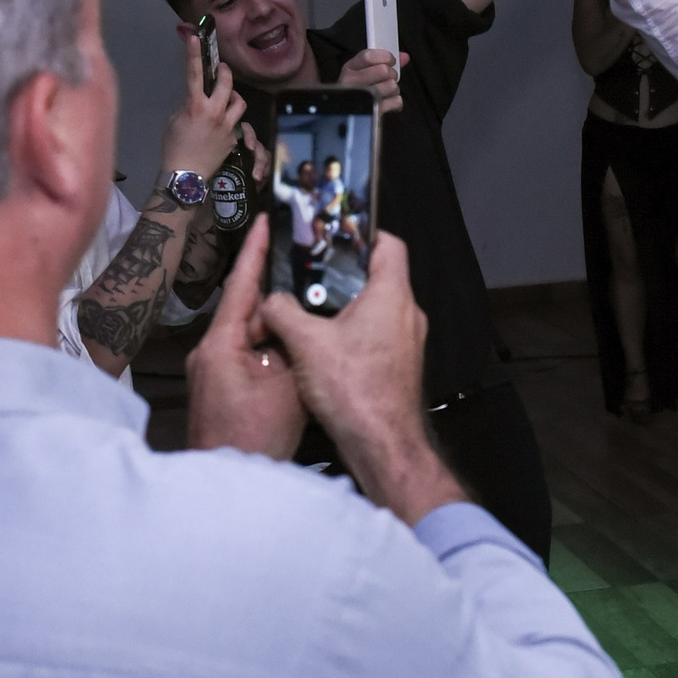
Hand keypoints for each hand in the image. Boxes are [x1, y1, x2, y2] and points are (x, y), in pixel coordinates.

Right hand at [160, 24, 247, 179]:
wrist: (187, 176)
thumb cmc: (174, 147)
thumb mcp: (174, 120)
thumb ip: (188, 105)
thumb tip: (197, 98)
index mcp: (195, 106)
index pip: (195, 73)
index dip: (194, 53)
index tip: (195, 37)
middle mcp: (215, 112)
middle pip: (228, 83)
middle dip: (225, 72)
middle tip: (221, 70)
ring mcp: (228, 126)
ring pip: (240, 102)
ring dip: (234, 96)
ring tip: (226, 97)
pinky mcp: (234, 139)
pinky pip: (238, 122)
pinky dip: (231, 119)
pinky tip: (222, 125)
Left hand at [186, 217, 302, 458]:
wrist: (230, 480)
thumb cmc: (253, 439)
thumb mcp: (288, 385)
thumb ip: (292, 346)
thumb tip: (294, 324)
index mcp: (222, 344)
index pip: (242, 286)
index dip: (255, 253)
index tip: (266, 223)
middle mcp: (209, 352)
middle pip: (246, 309)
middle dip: (274, 292)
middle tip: (299, 266)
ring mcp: (211, 372)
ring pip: (247, 334)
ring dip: (273, 324)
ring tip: (303, 310)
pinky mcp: (218, 389)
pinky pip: (245, 355)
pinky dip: (267, 348)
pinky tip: (290, 350)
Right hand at [260, 234, 466, 520]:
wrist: (382, 443)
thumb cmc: (353, 389)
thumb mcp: (304, 342)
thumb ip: (282, 311)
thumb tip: (270, 302)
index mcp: (391, 295)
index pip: (388, 244)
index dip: (363, 233)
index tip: (336, 234)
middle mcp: (407, 314)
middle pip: (379, 276)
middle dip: (345, 274)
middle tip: (311, 274)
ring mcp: (408, 342)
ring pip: (377, 309)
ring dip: (346, 307)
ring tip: (310, 310)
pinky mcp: (400, 366)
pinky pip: (377, 336)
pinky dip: (353, 334)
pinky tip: (323, 347)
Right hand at [337, 47, 408, 115]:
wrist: (352, 115)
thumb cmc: (359, 92)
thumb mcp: (364, 72)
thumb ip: (385, 62)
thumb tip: (404, 57)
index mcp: (350, 69)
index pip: (368, 56)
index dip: (385, 57)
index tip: (391, 60)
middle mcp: (352, 82)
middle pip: (383, 71)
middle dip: (391, 74)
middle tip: (388, 79)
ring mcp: (362, 97)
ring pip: (391, 86)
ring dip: (394, 89)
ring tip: (386, 92)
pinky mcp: (373, 111)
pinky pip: (396, 101)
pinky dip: (396, 102)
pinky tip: (387, 102)